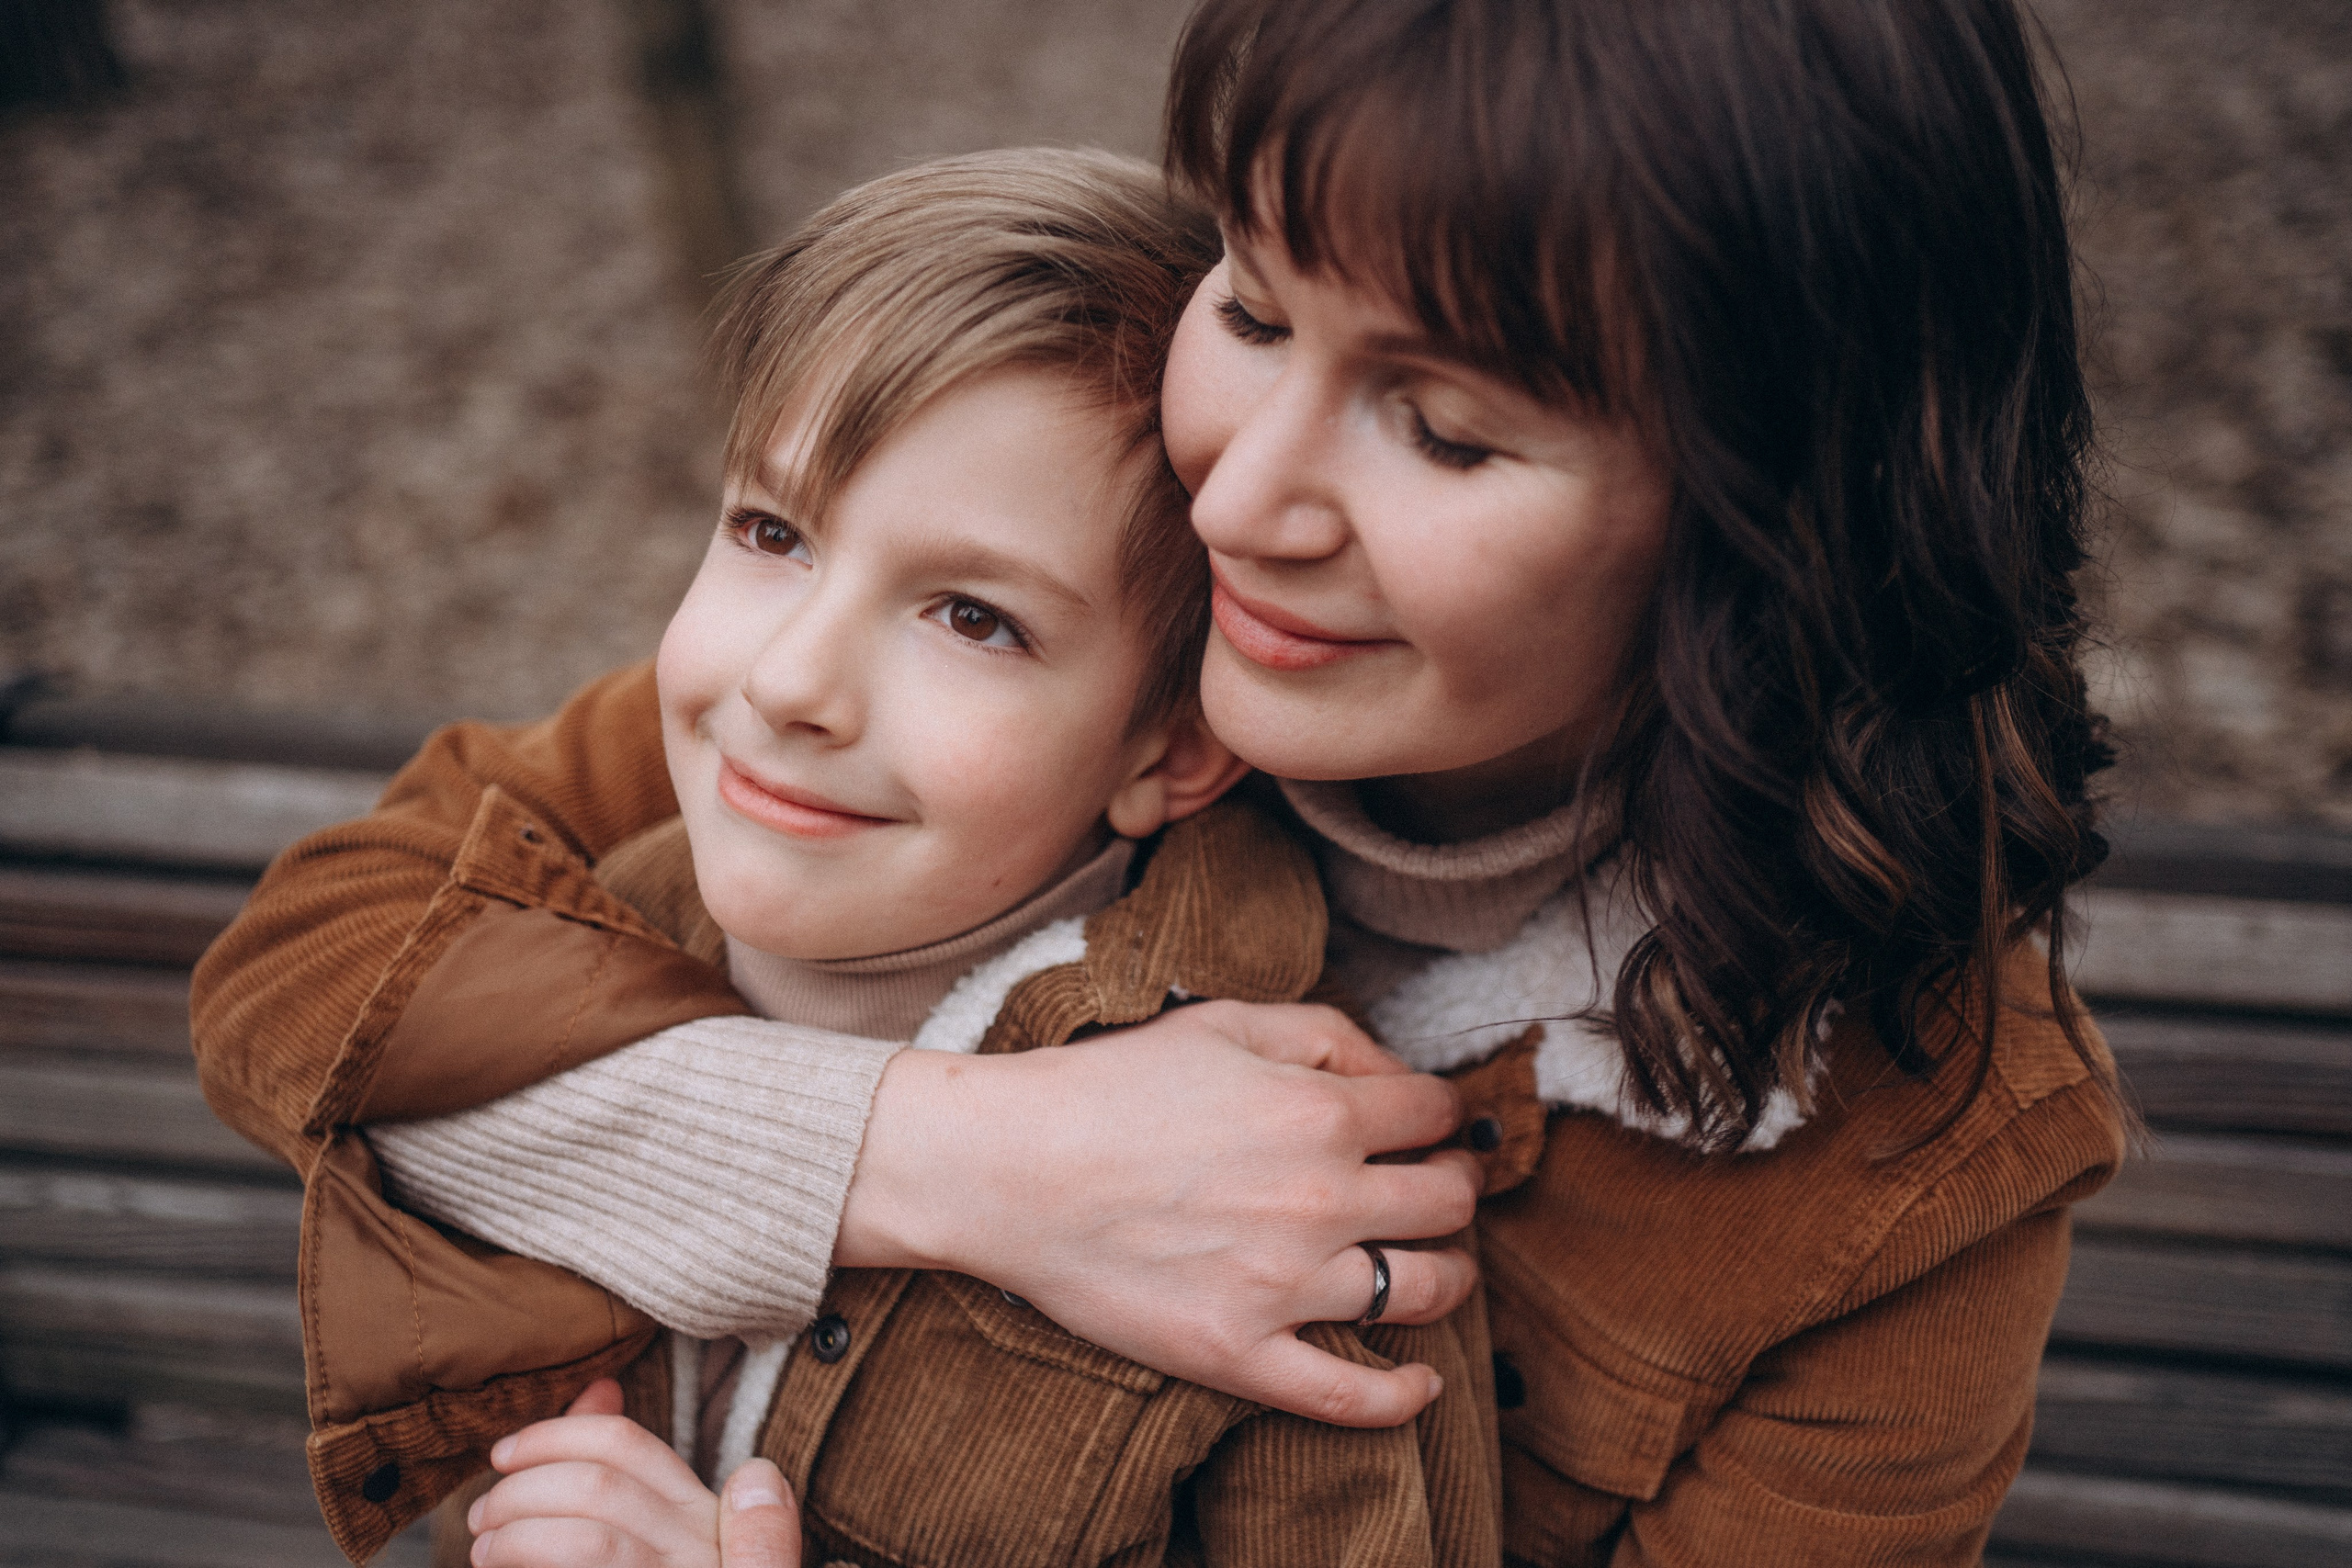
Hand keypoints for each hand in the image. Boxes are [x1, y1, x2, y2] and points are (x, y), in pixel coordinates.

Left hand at [468, 1380, 799, 1567]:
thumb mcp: (662, 1536)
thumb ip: (631, 1473)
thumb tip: (597, 1390)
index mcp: (707, 1518)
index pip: (628, 1447)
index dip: (553, 1437)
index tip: (504, 1454)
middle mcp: (700, 1550)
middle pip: (599, 1485)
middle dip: (522, 1487)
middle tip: (483, 1513)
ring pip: (589, 1537)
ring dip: (518, 1532)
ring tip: (484, 1548)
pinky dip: (524, 1565)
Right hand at [837, 1001, 1481, 1427]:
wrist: (1006, 1166)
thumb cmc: (1109, 1087)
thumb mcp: (1224, 1022)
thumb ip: (1327, 1034)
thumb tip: (1401, 1077)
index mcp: (1319, 1111)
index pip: (1435, 1113)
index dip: (1445, 1114)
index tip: (1433, 1123)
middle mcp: (1320, 1199)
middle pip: (1448, 1202)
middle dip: (1456, 1186)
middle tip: (1441, 1183)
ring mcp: (1283, 1286)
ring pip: (1423, 1291)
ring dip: (1452, 1275)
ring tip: (1440, 1264)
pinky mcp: (1239, 1353)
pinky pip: (1351, 1396)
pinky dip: (1404, 1394)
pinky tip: (1424, 1381)